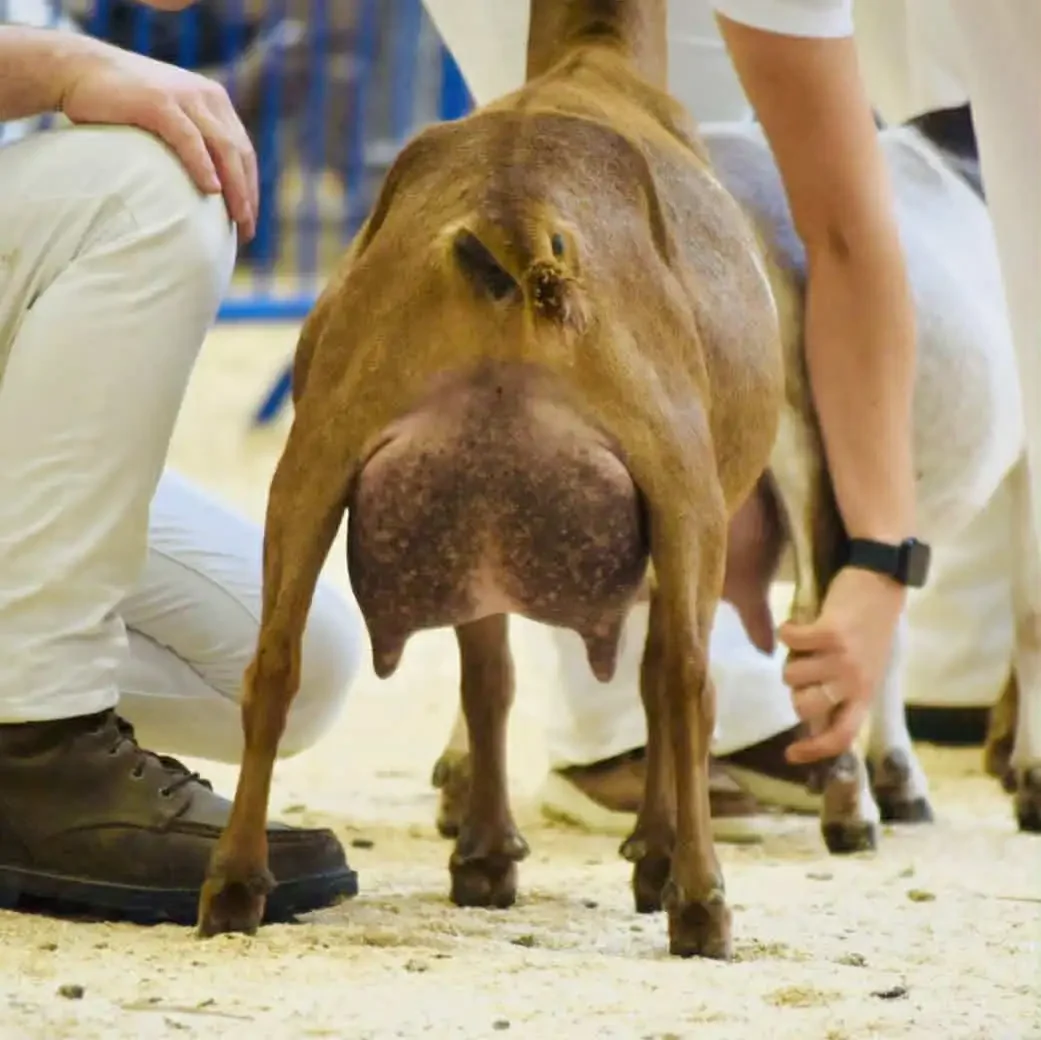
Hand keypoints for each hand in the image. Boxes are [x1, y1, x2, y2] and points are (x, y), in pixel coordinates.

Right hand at [58, 43, 256, 240]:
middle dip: (247, 195)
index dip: (251, 187)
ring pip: (224, 148)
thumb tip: (204, 188)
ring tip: (237, 219)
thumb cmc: (120, 104)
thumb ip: (189, 140)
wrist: (77, 69)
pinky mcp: (160, 102)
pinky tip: (212, 191)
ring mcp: (185, 97)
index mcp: (213, 101)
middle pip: (239, 154)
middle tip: (247, 230)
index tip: (248, 220)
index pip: (243, 151)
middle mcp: (206, 97)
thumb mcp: (166, 118)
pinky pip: (190, 139)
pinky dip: (203, 166)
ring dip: (235, 188)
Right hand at [778, 567, 904, 763]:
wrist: (882, 582)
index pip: (842, 736)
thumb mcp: (864, 666)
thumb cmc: (870, 626)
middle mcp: (855, 681)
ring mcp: (843, 658)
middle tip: (802, 669)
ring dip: (790, 657)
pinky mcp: (830, 633)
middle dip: (793, 689)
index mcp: (865, 693)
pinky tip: (797, 624)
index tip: (790, 756)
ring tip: (806, 642)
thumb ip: (841, 690)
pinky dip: (787, 631)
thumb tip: (808, 714)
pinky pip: (789, 641)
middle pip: (804, 706)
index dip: (814, 750)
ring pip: (791, 674)